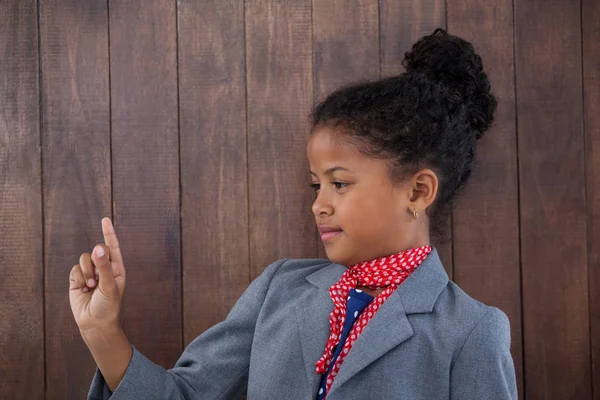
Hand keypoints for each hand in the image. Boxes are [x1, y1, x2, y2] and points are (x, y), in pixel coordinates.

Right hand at [69, 217, 126, 333]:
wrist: (95, 323)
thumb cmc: (108, 305)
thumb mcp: (109, 285)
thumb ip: (104, 266)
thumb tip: (98, 248)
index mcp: (117, 268)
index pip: (113, 247)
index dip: (109, 233)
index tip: (105, 219)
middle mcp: (104, 268)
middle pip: (96, 251)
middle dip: (95, 262)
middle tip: (97, 279)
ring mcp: (90, 273)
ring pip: (84, 258)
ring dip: (87, 272)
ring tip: (91, 287)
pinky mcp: (77, 279)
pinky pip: (75, 269)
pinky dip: (79, 279)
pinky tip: (83, 290)